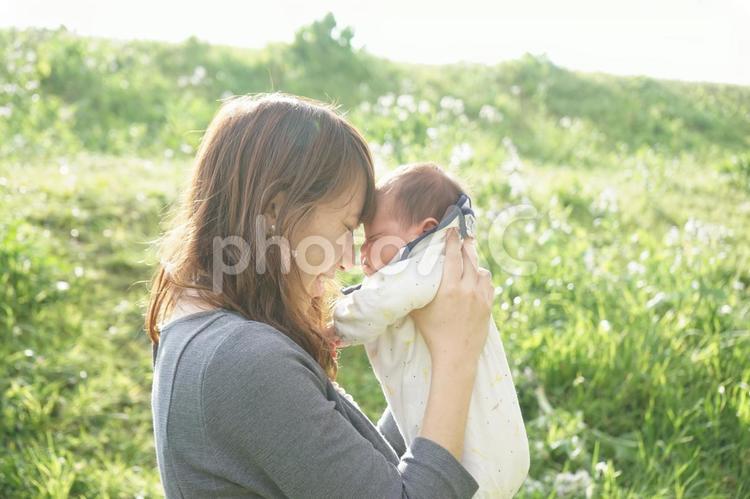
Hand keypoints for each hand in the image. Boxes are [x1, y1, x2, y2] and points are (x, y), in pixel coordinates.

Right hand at [411, 228, 493, 368]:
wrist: (455, 356)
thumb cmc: (432, 333)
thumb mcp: (418, 310)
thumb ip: (413, 291)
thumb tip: (399, 277)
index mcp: (449, 288)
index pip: (452, 256)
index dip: (452, 240)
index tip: (452, 229)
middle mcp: (467, 289)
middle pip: (469, 259)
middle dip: (466, 245)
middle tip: (463, 235)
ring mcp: (480, 298)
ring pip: (481, 271)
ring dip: (475, 262)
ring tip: (470, 257)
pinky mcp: (488, 306)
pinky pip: (488, 284)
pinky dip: (482, 277)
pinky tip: (477, 276)